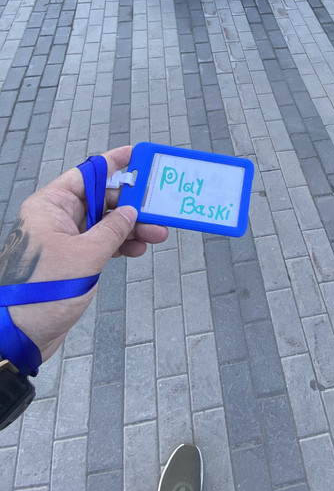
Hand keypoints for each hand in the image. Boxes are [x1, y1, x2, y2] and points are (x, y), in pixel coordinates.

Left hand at [0, 146, 168, 363]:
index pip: (85, 175)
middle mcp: (55, 218)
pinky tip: (137, 249)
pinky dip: (120, 245)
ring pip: (104, 223)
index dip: (112, 164)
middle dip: (129, 205)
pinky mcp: (71, 260)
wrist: (20, 334)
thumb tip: (130, 213)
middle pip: (99, 200)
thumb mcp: (84, 257)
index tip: (136, 156)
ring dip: (130, 228)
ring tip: (156, 234)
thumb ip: (112, 231)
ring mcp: (63, 239)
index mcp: (50, 206)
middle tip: (156, 208)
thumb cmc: (39, 293)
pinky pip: (101, 243)